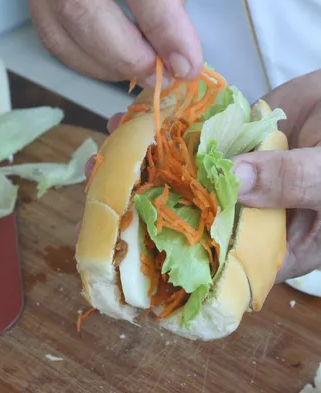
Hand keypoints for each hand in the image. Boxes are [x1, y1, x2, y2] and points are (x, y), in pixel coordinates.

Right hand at [14, 0, 201, 87]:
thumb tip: (169, 44)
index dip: (163, 27)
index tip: (186, 65)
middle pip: (80, 11)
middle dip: (128, 58)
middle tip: (163, 76)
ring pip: (59, 34)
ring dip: (106, 66)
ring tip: (142, 70)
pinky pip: (52, 35)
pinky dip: (88, 58)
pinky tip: (114, 60)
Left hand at [85, 70, 320, 282]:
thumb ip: (292, 183)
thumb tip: (233, 183)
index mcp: (271, 244)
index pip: (217, 267)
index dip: (175, 268)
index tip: (131, 259)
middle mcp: (245, 214)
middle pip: (191, 220)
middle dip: (145, 214)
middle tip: (102, 208)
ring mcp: (234, 174)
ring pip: (186, 175)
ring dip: (145, 168)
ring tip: (103, 162)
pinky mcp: (229, 140)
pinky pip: (193, 136)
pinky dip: (165, 130)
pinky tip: (131, 124)